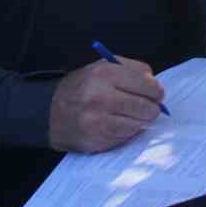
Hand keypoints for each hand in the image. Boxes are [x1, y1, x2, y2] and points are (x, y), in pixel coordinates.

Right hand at [48, 57, 165, 153]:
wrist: (48, 112)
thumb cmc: (82, 87)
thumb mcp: (105, 66)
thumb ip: (134, 69)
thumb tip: (155, 84)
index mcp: (104, 74)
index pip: (147, 85)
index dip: (156, 91)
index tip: (156, 94)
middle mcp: (100, 97)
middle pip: (146, 107)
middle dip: (152, 108)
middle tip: (149, 108)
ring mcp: (96, 121)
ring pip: (138, 125)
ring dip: (140, 121)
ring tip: (131, 115)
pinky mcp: (95, 140)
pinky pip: (125, 137)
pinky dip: (127, 132)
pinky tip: (118, 124)